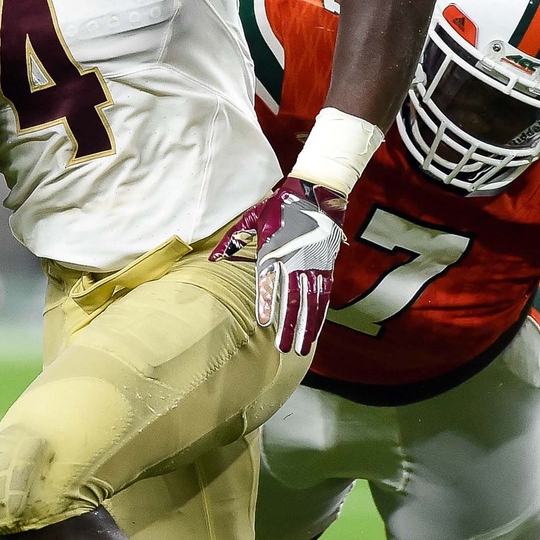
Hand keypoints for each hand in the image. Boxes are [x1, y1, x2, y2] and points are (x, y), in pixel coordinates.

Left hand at [212, 177, 346, 355]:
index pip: (270, 282)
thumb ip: (233, 240)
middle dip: (290, 325)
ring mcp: (313, 264)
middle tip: (285, 348)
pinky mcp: (326, 265)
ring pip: (311, 301)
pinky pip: (324, 294)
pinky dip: (321, 313)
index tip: (264, 322)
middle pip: (293, 298)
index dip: (267, 303)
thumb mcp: (253, 218)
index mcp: (274, 250)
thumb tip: (212, 258)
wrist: (315, 191)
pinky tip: (317, 328)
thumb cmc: (281, 205)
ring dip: (308, 326)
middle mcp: (295, 260)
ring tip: (303, 347)